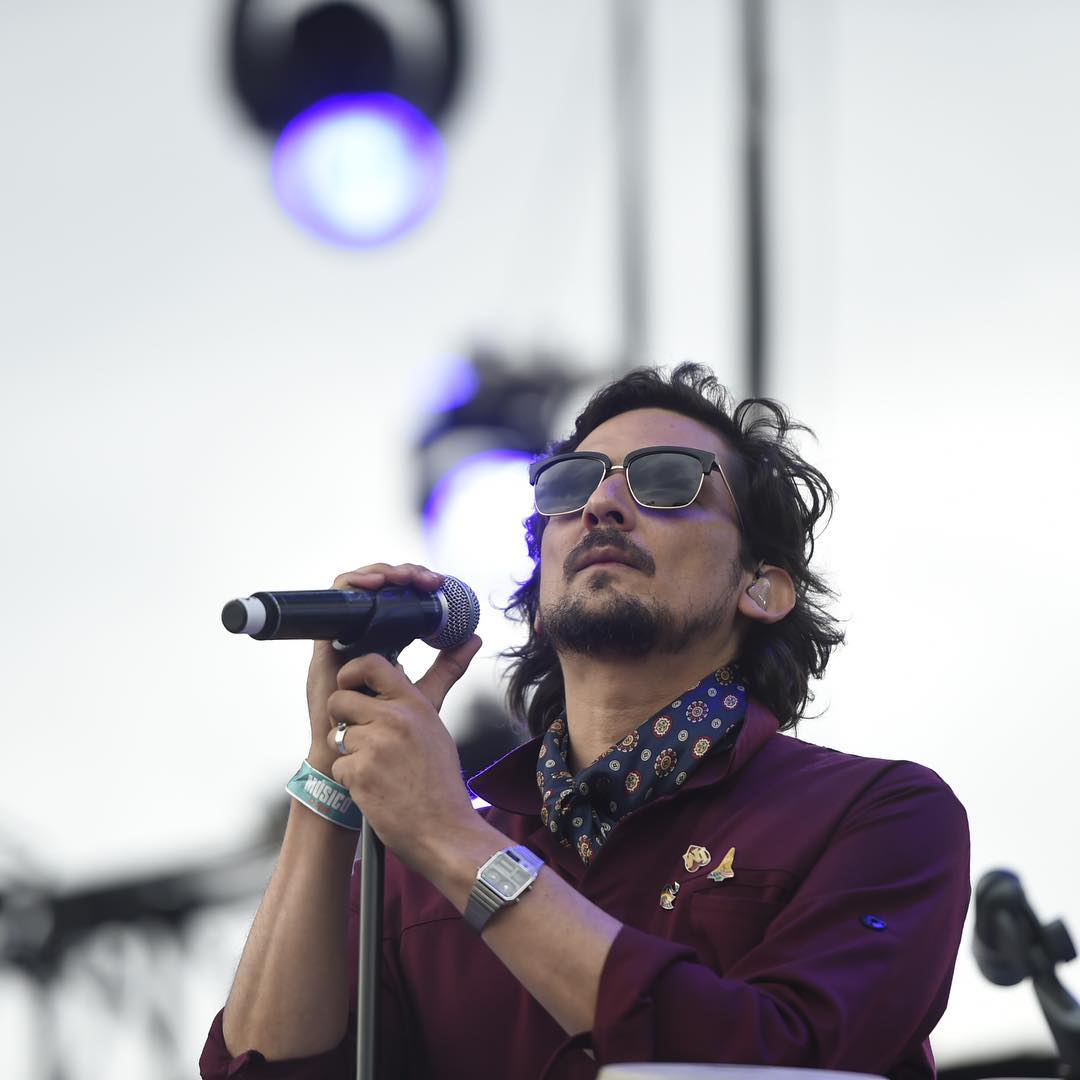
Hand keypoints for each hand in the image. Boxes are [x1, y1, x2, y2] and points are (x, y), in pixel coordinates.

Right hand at [304, 562, 446, 775]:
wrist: (353, 756)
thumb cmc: (384, 732)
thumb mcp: (424, 691)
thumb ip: (448, 666)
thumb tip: (474, 637)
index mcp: (385, 640)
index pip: (398, 599)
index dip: (416, 583)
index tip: (439, 583)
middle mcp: (362, 633)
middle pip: (378, 588)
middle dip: (403, 574)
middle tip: (427, 579)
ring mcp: (343, 635)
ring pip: (357, 587)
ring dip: (382, 573)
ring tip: (403, 577)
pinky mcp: (325, 641)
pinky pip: (335, 601)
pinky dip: (354, 585)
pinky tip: (375, 584)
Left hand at [325, 636, 483, 870]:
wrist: (444, 831)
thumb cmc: (440, 783)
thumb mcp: (437, 728)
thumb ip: (425, 693)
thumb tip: (467, 642)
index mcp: (414, 704)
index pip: (373, 664)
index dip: (352, 671)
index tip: (349, 681)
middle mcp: (393, 719)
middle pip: (341, 699)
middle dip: (342, 718)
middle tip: (361, 737)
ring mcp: (374, 745)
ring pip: (338, 735)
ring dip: (348, 753)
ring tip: (376, 769)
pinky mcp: (358, 773)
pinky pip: (338, 765)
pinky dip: (349, 778)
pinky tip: (372, 788)